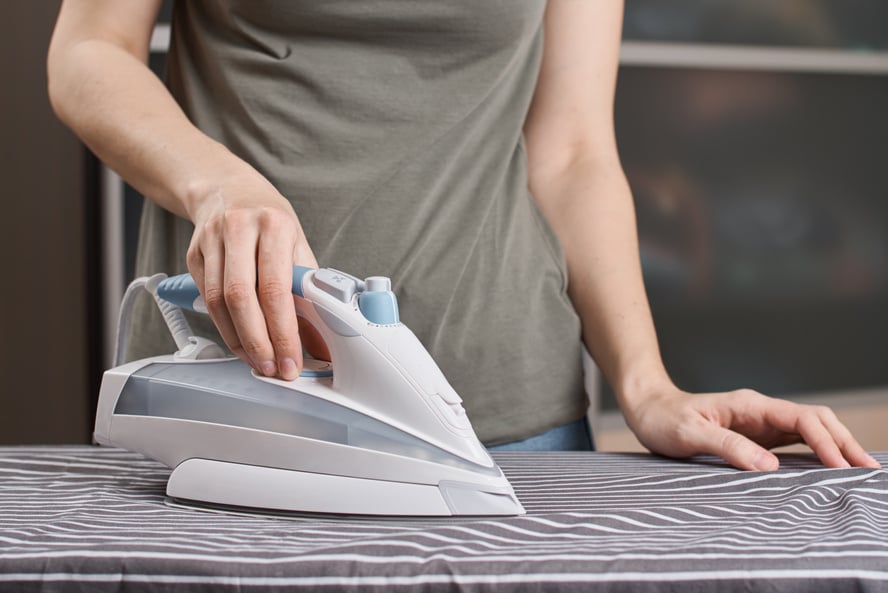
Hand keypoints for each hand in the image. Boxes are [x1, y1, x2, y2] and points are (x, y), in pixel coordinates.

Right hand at [185, 166, 323, 379]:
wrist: (228, 189)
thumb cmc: (270, 221)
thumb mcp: (297, 246)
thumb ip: (309, 291)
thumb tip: (322, 340)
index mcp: (274, 225)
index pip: (276, 287)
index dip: (284, 330)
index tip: (293, 359)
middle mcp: (240, 229)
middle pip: (242, 298)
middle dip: (259, 342)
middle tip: (273, 368)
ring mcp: (211, 240)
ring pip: (219, 303)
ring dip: (239, 340)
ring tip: (258, 361)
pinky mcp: (193, 254)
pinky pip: (207, 299)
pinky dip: (225, 327)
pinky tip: (240, 341)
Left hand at [625, 385, 880, 470]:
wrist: (648, 408)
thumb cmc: (665, 420)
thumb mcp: (691, 434)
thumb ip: (729, 447)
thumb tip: (769, 467)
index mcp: (750, 405)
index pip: (802, 419)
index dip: (825, 442)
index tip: (840, 467)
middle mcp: (761, 411)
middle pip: (816, 421)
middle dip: (844, 443)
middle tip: (868, 471)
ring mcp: (760, 423)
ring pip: (810, 430)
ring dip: (836, 447)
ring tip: (859, 472)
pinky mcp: (755, 436)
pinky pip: (794, 442)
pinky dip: (817, 452)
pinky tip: (829, 468)